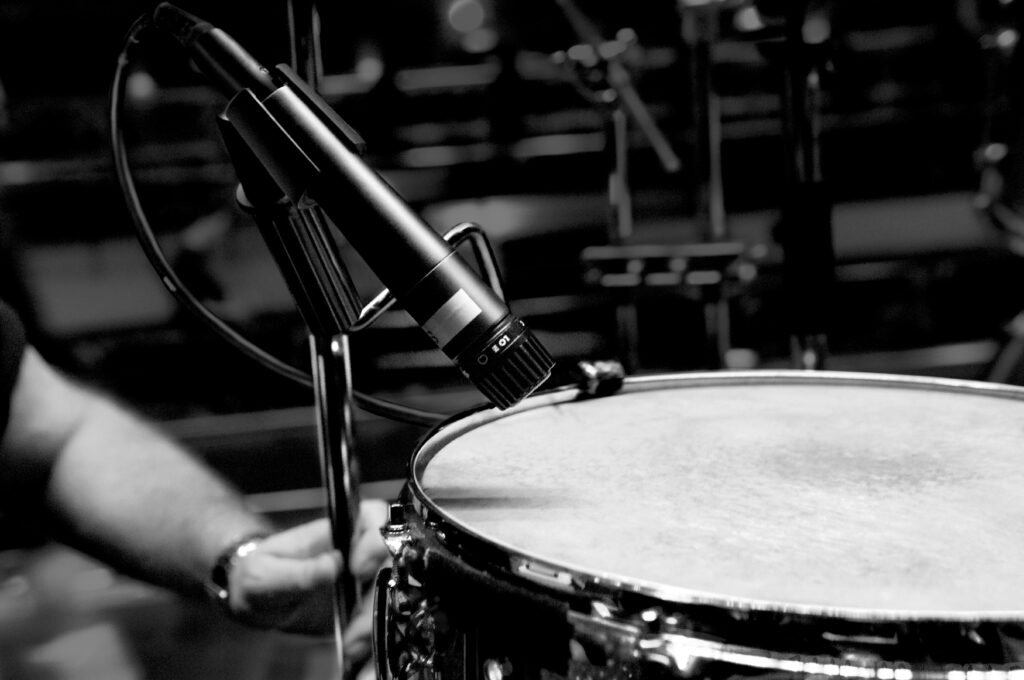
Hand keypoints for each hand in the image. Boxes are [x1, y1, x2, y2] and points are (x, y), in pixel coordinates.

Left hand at [225, 499, 391, 636]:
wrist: (257, 604)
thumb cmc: (258, 575)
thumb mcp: (264, 575)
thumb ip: (297, 572)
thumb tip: (333, 564)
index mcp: (337, 532)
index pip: (375, 517)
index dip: (376, 539)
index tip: (357, 569)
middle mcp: (358, 552)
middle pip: (391, 561)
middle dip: (378, 595)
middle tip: (354, 625)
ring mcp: (365, 580)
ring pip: (392, 593)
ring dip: (376, 622)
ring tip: (351, 643)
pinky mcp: (365, 606)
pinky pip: (382, 619)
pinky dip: (373, 638)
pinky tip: (355, 651)